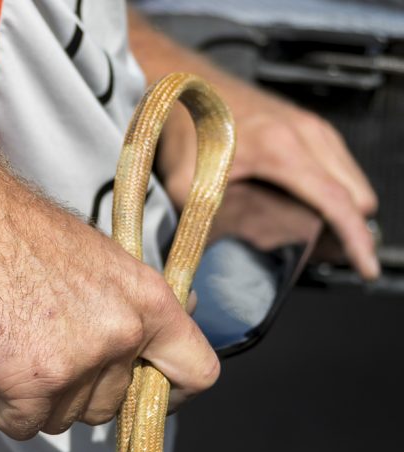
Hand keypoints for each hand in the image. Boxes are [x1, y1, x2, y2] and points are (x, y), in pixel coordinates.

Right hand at [0, 178, 218, 438]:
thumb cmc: (22, 231)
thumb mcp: (102, 260)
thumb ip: (127, 305)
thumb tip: (150, 335)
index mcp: (149, 303)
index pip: (196, 373)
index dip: (167, 396)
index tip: (141, 396)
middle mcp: (124, 335)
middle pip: (108, 406)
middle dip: (71, 392)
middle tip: (34, 357)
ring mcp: (81, 362)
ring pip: (60, 418)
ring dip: (27, 397)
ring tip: (0, 354)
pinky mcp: (35, 383)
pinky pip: (18, 423)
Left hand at [158, 83, 379, 278]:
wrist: (186, 85)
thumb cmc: (186, 128)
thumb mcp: (184, 185)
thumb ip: (204, 223)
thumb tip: (209, 260)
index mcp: (281, 148)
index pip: (337, 201)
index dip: (355, 240)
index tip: (365, 267)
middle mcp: (306, 133)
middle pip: (357, 195)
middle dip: (350, 229)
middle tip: (323, 254)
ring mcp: (311, 126)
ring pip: (354, 180)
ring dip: (345, 210)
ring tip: (317, 235)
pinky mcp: (309, 125)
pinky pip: (341, 165)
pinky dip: (336, 190)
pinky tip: (311, 206)